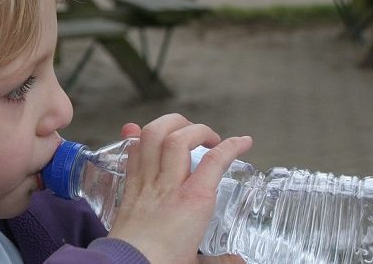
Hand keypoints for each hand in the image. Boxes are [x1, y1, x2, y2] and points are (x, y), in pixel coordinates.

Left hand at [108, 114, 252, 263]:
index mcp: (194, 202)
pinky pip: (132, 153)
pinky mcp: (129, 189)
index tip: (243, 141)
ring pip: (152, 136)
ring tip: (182, 128)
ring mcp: (146, 184)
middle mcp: (169, 186)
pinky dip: (136, 137)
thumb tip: (239, 262)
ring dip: (169, 123)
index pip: (215, 161)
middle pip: (181, 138)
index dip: (233, 146)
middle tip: (210, 138)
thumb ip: (222, 260)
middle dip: (199, 129)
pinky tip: (141, 132)